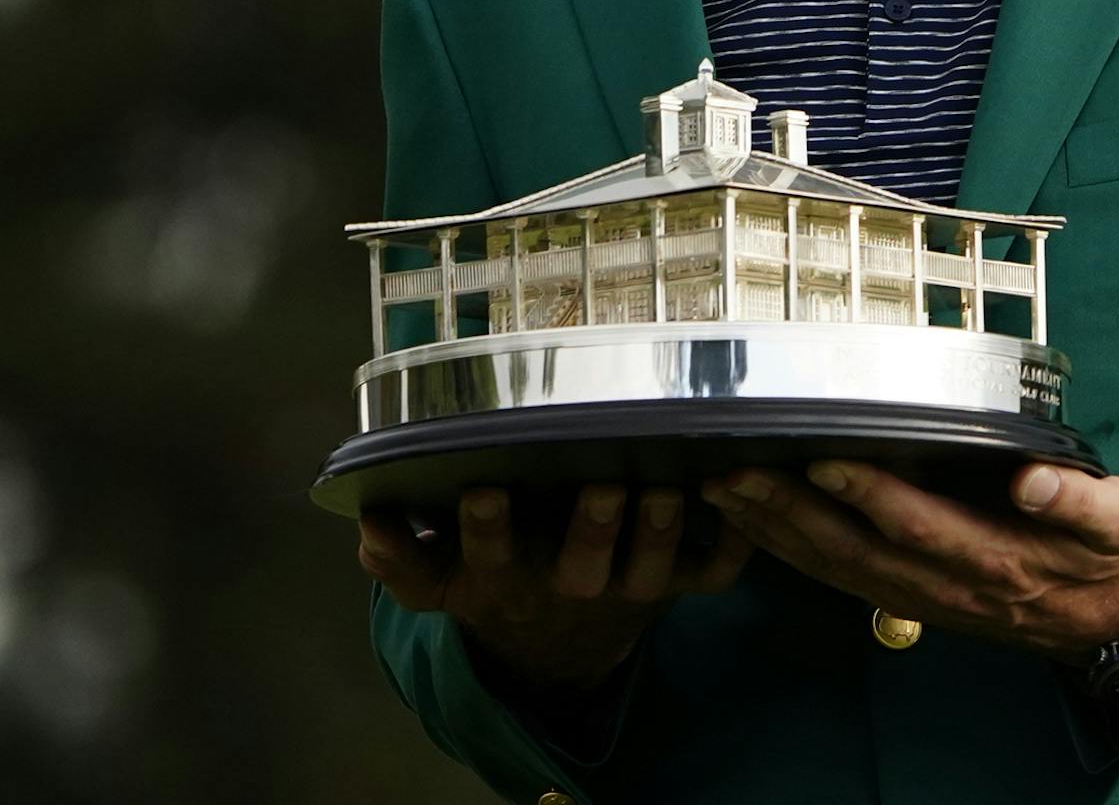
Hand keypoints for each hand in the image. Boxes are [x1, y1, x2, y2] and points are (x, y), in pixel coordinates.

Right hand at [357, 483, 753, 689]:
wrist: (562, 646)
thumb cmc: (499, 583)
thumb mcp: (441, 584)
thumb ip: (401, 559)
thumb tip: (365, 524)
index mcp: (508, 580)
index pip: (490, 557)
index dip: (486, 529)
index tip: (484, 489)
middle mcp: (572, 587)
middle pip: (585, 567)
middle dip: (594, 527)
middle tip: (605, 485)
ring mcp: (631, 589)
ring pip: (653, 568)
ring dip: (663, 531)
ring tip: (670, 487)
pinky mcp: (681, 585)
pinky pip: (716, 572)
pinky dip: (735, 543)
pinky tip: (739, 497)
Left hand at [703, 460, 1118, 665]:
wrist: (1116, 622)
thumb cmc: (1115, 557)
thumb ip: (1080, 500)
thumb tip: (1035, 478)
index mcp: (997, 558)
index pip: (920, 524)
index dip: (868, 494)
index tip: (823, 458)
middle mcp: (950, 584)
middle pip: (856, 550)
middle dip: (790, 512)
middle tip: (734, 472)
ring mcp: (927, 598)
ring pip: (839, 569)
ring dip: (777, 533)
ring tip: (725, 492)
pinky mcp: (915, 598)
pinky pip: (844, 578)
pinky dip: (794, 554)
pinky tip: (760, 526)